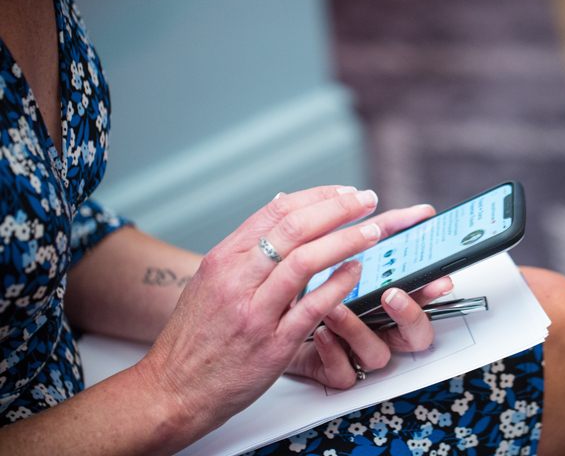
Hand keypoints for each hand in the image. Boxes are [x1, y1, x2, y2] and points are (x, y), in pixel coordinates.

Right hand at [134, 186, 388, 436]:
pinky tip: (357, 271)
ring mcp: (255, 312)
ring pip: (306, 261)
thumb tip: (281, 201)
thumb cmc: (195, 337)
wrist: (173, 390)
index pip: (277, 211)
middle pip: (295, 228)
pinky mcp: (272, 346)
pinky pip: (312, 308)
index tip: (345, 192)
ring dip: (346, 241)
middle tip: (368, 201)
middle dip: (339, 209)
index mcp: (223, 259)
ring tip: (374, 232)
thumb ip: (248, 245)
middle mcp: (237, 279)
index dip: (318, 197)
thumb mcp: (211, 280)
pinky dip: (339, 284)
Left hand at [285, 207, 454, 388]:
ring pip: (376, 355)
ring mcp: (357, 352)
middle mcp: (378, 329)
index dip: (434, 293)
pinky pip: (343, 372)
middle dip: (409, 315)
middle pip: (414, 336)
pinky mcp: (330, 369)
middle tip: (392, 294)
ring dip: (357, 328)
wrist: (271, 321)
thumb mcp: (349, 256)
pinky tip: (319, 333)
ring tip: (335, 307)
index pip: (424, 303)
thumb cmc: (317, 288)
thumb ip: (378, 232)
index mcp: (387, 303)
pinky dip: (332, 352)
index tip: (437, 279)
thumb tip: (407, 208)